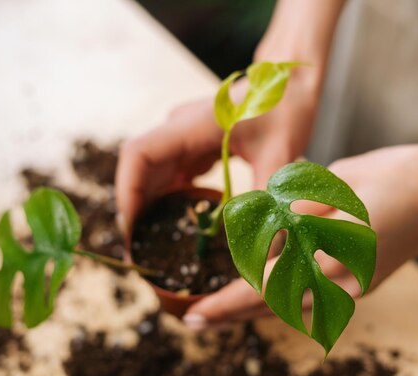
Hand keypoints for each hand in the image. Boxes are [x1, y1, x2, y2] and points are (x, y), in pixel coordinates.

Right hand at [115, 68, 320, 236]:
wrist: (290, 84)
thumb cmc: (285, 109)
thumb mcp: (280, 154)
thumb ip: (268, 197)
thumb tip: (265, 248)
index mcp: (193, 125)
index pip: (139, 154)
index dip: (127, 191)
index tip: (130, 227)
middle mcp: (180, 130)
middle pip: (140, 169)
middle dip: (135, 209)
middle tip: (139, 250)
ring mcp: (185, 138)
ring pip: (154, 175)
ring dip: (151, 207)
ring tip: (155, 244)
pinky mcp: (195, 147)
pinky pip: (173, 176)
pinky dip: (172, 200)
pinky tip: (183, 224)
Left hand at [183, 144, 417, 329]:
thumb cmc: (397, 177)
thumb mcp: (338, 186)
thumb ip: (295, 215)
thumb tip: (257, 234)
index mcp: (334, 258)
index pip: (267, 288)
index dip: (227, 304)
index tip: (194, 315)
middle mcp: (343, 284)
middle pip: (275, 309)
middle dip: (232, 315)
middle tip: (195, 319)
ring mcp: (355, 287)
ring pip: (292, 308)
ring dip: (253, 309)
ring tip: (220, 309)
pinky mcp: (362, 282)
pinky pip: (312, 299)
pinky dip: (281, 299)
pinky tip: (263, 292)